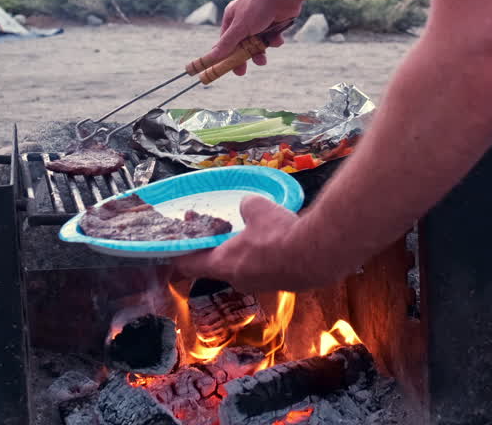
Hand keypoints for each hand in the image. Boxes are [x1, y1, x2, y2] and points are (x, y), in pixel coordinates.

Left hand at [175, 197, 344, 292]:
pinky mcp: (281, 284)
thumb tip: (247, 207)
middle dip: (217, 248)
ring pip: (244, 268)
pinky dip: (265, 257)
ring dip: (244, 253)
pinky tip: (277, 242)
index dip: (180, 256)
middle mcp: (238, 279)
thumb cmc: (278, 233)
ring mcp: (260, 285)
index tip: (175, 248)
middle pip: (217, 266)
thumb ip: (246, 207)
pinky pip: (265, 269)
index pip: (190, 265)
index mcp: (224, 264)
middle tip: (220, 230)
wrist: (316, 255)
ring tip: (253, 233)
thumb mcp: (257, 208)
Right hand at [205, 0, 301, 75]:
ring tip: (263, 59)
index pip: (224, 41)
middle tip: (242, 72)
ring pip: (258, 43)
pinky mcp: (275, 24)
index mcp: (232, 18)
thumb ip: (227, 43)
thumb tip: (211, 57)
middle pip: (241, 44)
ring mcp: (261, 22)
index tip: (225, 68)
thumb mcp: (240, 27)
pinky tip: (278, 38)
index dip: (224, 55)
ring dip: (260, 52)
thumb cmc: (258, 6)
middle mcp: (245, 20)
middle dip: (243, 57)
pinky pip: (272, 38)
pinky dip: (274, 41)